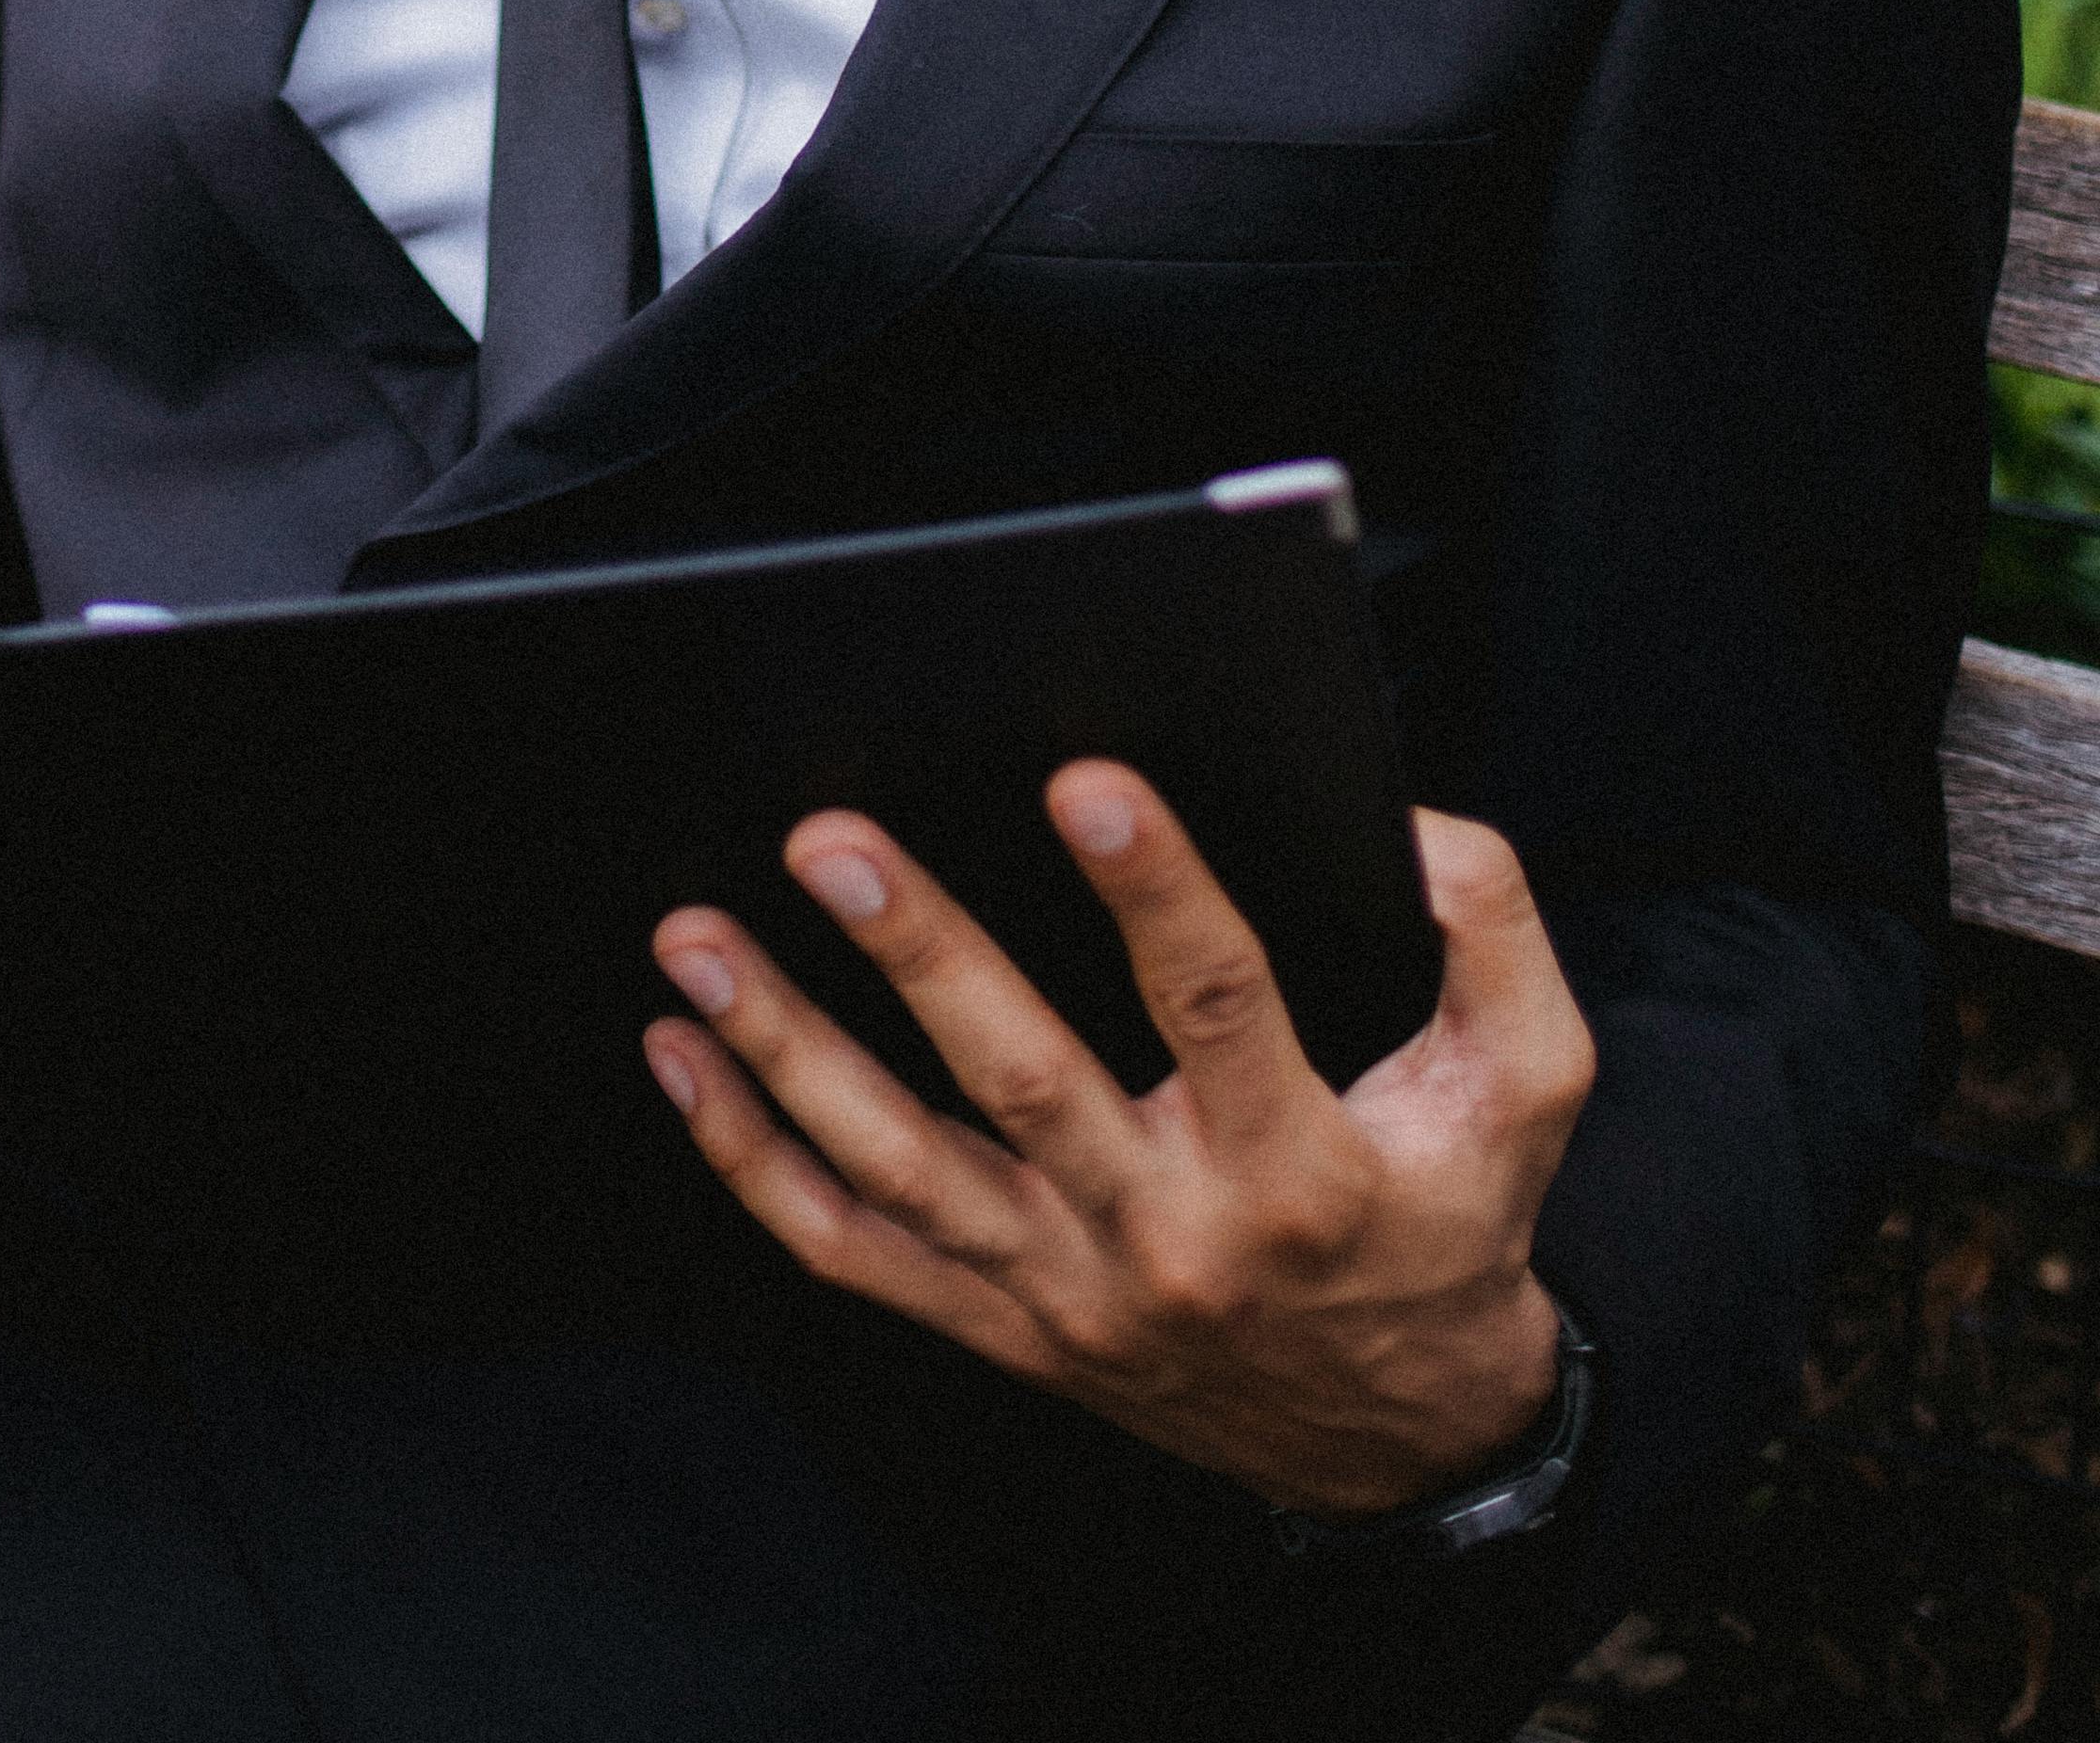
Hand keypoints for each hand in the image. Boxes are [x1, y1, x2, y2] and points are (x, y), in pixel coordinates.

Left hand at [645, 770, 1590, 1520]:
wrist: (1408, 1436)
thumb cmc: (1450, 1220)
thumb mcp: (1529, 1085)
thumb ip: (1494, 935)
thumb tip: (1408, 824)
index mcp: (1300, 1166)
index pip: (1219, 1007)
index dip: (1158, 890)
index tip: (1088, 777)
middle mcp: (1169, 1239)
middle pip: (1026, 1083)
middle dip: (920, 954)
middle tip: (831, 840)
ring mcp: (1068, 1293)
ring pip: (903, 1169)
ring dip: (787, 1048)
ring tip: (697, 938)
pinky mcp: (1004, 1327)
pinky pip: (852, 1249)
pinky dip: (753, 1158)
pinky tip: (683, 1055)